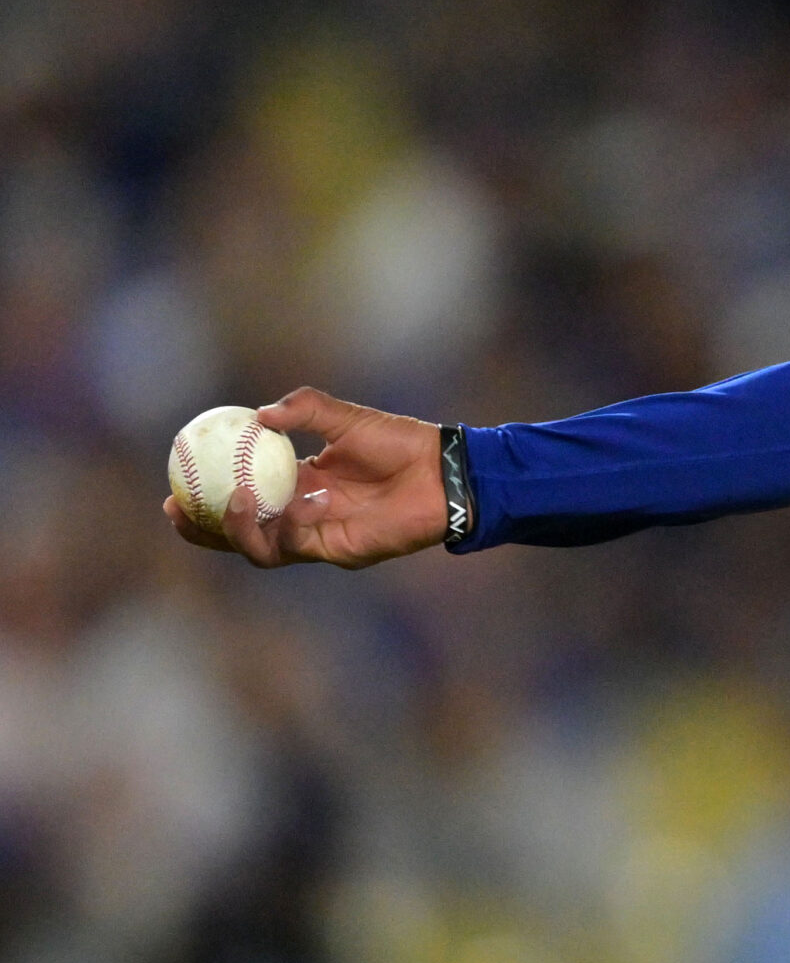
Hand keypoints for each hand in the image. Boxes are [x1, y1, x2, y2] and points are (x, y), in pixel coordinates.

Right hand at [162, 389, 447, 568]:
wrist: (443, 471)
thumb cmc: (401, 442)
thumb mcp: (346, 418)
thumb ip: (305, 410)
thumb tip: (257, 415)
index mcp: (298, 482)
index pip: (240, 494)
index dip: (204, 492)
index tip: (174, 479)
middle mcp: (300, 513)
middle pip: (237, 531)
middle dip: (202, 526)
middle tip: (177, 506)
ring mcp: (316, 536)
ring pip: (259, 548)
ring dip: (240, 528)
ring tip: (237, 500)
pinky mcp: (337, 551)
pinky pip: (299, 544)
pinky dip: (295, 521)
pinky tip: (311, 496)